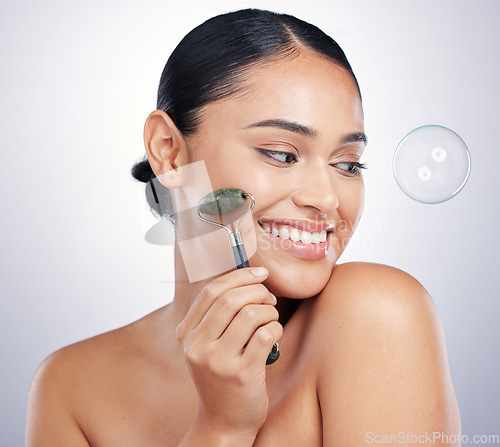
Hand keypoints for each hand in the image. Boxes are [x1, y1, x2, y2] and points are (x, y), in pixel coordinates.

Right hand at [175, 267, 281, 438]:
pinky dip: (276, 328)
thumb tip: (247, 276)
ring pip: (252, 314)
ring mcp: (218, 361)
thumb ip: (217, 315)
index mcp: (186, 334)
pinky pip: (267, 334)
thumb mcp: (207, 346)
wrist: (223, 423)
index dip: (239, 276)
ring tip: (271, 319)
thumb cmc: (221, 377)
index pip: (211, 291)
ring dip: (269, 311)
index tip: (260, 272)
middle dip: (258, 291)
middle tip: (270, 298)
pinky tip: (274, 335)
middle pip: (231, 298)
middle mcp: (197, 346)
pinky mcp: (242, 374)